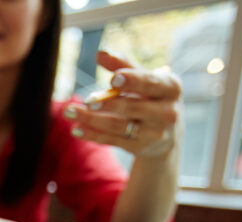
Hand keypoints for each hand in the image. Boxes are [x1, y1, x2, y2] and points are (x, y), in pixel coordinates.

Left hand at [64, 50, 182, 158]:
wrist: (166, 135)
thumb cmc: (153, 97)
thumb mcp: (145, 79)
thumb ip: (123, 65)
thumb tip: (100, 53)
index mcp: (171, 88)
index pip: (151, 83)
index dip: (133, 81)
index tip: (114, 79)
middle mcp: (167, 112)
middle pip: (133, 107)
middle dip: (108, 104)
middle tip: (88, 100)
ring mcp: (155, 133)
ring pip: (119, 126)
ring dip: (92, 120)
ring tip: (70, 112)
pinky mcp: (141, 148)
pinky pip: (113, 140)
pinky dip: (93, 134)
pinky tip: (76, 129)